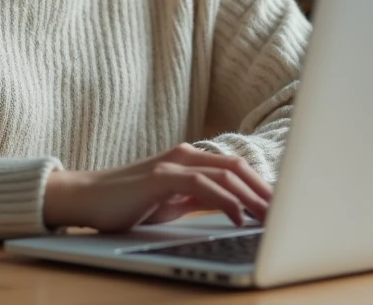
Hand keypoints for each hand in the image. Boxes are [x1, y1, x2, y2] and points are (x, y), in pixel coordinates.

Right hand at [42, 143, 272, 232]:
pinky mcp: (160, 177)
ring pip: (226, 174)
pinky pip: (203, 186)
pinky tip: (239, 216)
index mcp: (189, 159)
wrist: (85, 199)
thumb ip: (200, 200)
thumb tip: (233, 209)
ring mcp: (173, 163)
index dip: (261, 185)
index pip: (235, 168)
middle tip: (287, 213)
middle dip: (265, 190)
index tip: (282, 206)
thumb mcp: (171, 202)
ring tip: (271, 217)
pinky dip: (226, 201)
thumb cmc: (126, 203)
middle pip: (238, 167)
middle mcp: (184, 155)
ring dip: (253, 197)